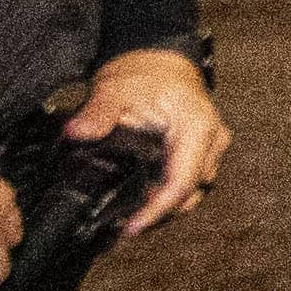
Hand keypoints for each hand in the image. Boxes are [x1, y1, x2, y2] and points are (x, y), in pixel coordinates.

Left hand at [69, 47, 228, 233]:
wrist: (159, 61)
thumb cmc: (144, 74)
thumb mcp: (115, 89)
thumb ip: (98, 112)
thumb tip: (77, 132)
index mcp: (196, 128)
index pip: (182, 182)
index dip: (157, 210)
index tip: (129, 228)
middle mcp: (212, 142)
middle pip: (189, 193)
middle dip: (157, 215)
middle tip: (119, 228)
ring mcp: (211, 149)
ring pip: (191, 192)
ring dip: (162, 207)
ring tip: (126, 218)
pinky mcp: (202, 155)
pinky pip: (187, 183)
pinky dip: (164, 196)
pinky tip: (139, 201)